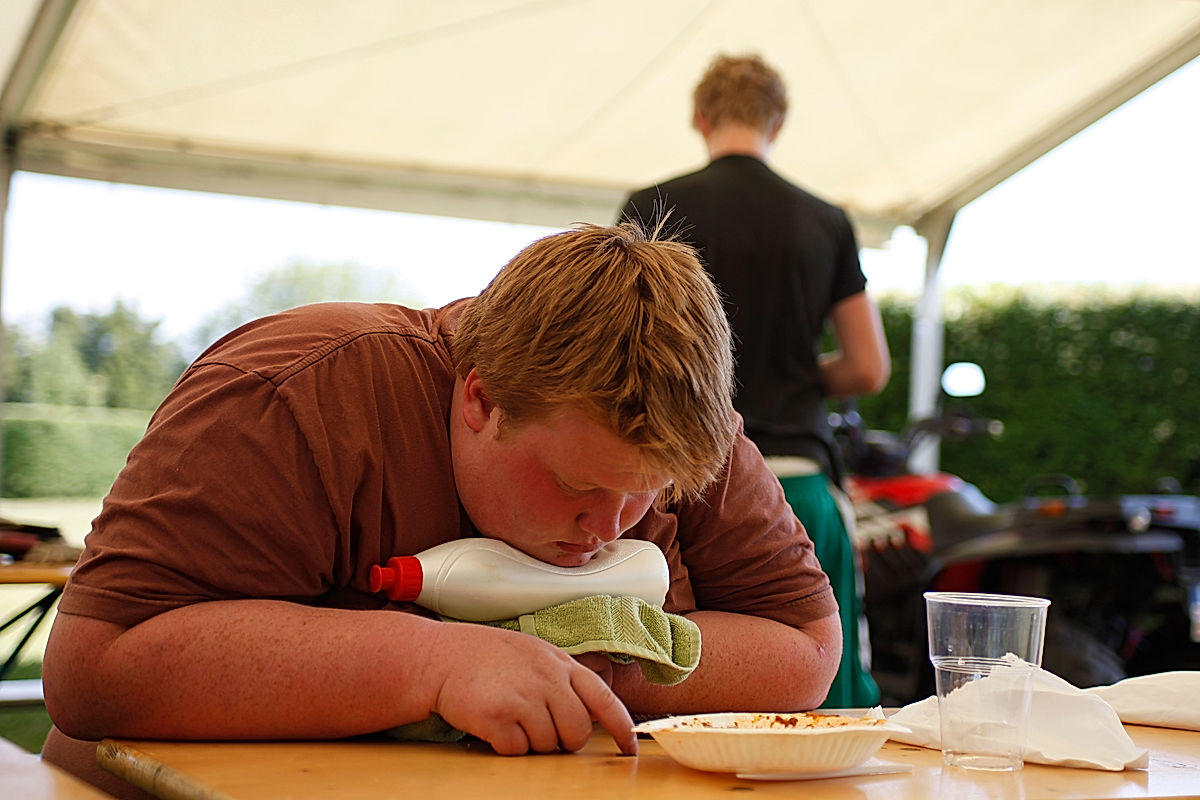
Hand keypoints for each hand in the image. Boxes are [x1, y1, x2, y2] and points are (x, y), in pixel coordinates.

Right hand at [428, 624, 636, 755]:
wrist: (440, 657)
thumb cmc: (488, 657)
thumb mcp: (535, 654)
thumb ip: (563, 678)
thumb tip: (590, 713)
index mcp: (559, 663)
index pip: (603, 698)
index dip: (621, 726)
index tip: (628, 746)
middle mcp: (546, 679)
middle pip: (576, 731)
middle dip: (563, 740)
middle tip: (541, 728)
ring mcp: (522, 698)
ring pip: (547, 744)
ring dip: (531, 741)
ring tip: (511, 716)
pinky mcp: (497, 717)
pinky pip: (517, 751)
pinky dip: (506, 746)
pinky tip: (494, 724)